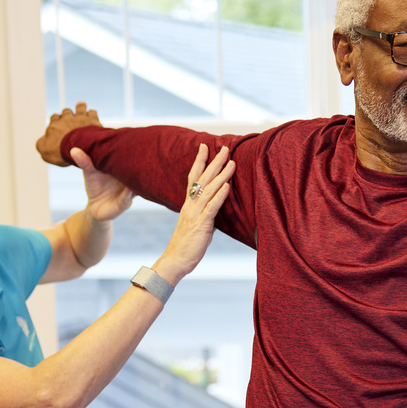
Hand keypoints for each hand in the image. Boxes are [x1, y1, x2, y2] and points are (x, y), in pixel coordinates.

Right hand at [36, 102, 101, 165]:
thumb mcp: (45, 151)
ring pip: (79, 108)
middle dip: (67, 113)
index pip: (54, 118)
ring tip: (81, 105)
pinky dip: (92, 113)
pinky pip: (92, 112)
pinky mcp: (92, 120)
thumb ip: (41, 144)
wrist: (79, 147)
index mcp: (55, 125)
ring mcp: (80, 118)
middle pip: (66, 112)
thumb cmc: (61, 150)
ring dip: (80, 107)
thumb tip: (43, 140)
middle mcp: (67, 119)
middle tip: (69, 116)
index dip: (56, 119)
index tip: (57, 121)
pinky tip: (92, 116)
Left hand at [71, 147, 133, 222]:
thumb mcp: (90, 173)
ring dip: (138, 179)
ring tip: (139, 170)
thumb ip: (85, 162)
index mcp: (122, 169)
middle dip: (140, 163)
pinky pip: (128, 197)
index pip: (131, 159)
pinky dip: (129, 193)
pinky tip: (130, 189)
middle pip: (139, 170)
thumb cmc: (95, 186)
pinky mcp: (124, 203)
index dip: (134, 151)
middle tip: (141, 154)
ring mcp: (129, 191)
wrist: (95, 207)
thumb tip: (73, 150)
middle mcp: (129, 179)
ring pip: (137, 184)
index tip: (135, 140)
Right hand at [153, 145, 234, 285]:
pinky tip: (228, 186)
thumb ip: (205, 214)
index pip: (193, 178)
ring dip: (222, 175)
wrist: (175, 261)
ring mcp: (196, 214)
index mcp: (188, 205)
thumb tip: (215, 209)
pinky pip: (211, 208)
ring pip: (209, 190)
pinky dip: (220, 196)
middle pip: (203, 179)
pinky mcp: (202, 225)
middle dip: (214, 162)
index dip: (199, 162)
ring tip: (232, 162)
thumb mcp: (197, 225)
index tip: (205, 147)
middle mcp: (191, 206)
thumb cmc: (187, 246)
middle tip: (225, 148)